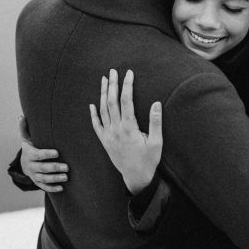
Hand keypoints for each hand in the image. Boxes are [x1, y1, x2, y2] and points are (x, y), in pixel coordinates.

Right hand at [19, 116, 68, 192]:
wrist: (24, 163)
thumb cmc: (30, 147)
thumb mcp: (26, 138)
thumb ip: (24, 128)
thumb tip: (21, 116)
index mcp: (29, 154)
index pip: (38, 155)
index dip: (47, 154)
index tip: (57, 153)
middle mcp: (31, 166)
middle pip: (42, 168)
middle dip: (54, 168)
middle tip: (66, 167)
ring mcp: (34, 175)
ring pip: (44, 178)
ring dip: (55, 178)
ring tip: (66, 177)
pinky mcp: (37, 182)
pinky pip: (44, 187)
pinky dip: (52, 188)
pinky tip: (61, 188)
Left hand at [89, 69, 162, 194]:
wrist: (136, 177)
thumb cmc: (149, 160)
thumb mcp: (157, 142)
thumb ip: (156, 122)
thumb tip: (156, 103)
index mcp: (129, 127)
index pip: (126, 100)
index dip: (127, 85)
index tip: (129, 73)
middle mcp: (116, 129)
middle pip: (111, 101)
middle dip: (112, 84)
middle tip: (112, 71)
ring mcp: (108, 135)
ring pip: (102, 110)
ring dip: (102, 94)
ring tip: (104, 80)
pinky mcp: (105, 141)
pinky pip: (96, 125)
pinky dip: (93, 114)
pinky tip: (92, 104)